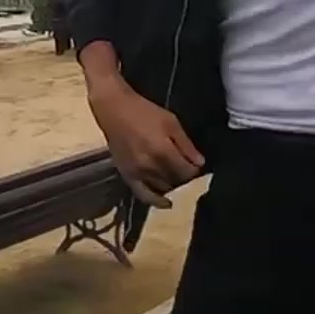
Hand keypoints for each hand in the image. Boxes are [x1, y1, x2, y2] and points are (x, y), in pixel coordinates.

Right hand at [86, 78, 203, 207]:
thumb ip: (186, 144)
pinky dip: (156, 201)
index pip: (187, 172)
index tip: (196, 164)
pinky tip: (166, 203)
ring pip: (162, 188)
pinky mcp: (127, 176)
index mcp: (163, 151)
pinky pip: (143, 194)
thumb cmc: (144, 111)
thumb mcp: (171, 122)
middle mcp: (150, 166)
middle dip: (184, 177)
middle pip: (176, 181)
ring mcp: (137, 173)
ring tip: (176, 177)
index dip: (194, 170)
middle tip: (186, 169)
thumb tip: (200, 163)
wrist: (114, 110)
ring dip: (172, 185)